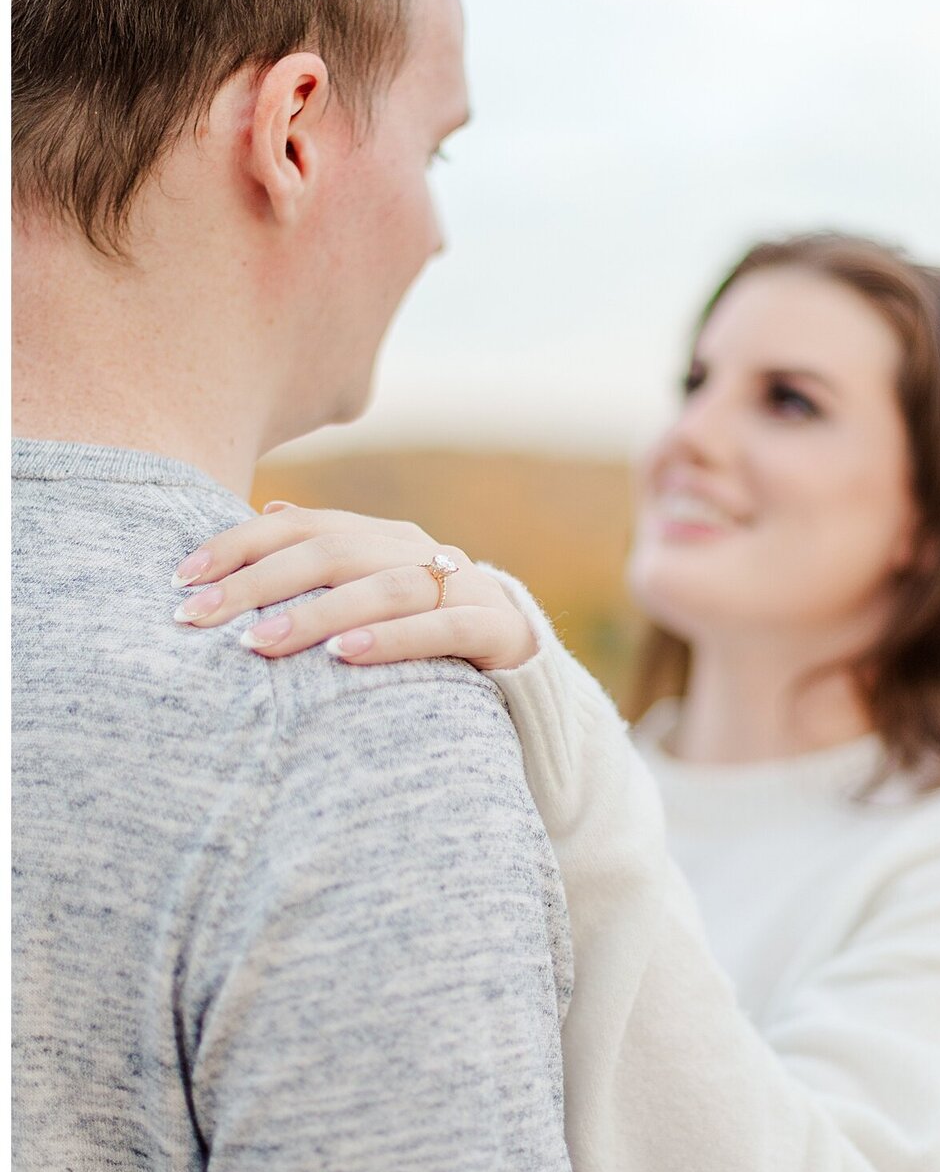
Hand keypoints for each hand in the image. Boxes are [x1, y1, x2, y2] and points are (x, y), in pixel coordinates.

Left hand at [170, 503, 538, 671]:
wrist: (527, 662)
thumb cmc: (428, 631)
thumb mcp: (374, 589)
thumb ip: (328, 555)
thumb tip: (267, 509)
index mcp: (383, 537)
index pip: (302, 525)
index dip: (239, 544)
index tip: (181, 577)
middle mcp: (419, 551)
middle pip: (332, 551)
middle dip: (258, 582)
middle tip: (201, 616)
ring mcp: (461, 586)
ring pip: (382, 586)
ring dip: (315, 614)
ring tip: (259, 644)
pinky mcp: (495, 629)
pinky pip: (440, 628)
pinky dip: (391, 638)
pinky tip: (346, 656)